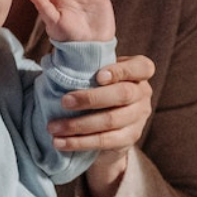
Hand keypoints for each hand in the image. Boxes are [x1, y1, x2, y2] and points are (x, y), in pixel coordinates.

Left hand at [48, 53, 155, 196]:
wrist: (106, 126)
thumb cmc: (96, 89)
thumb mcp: (97, 74)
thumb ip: (89, 65)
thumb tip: (62, 54)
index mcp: (139, 73)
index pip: (141, 67)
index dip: (121, 71)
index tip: (98, 76)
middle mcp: (143, 94)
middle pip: (123, 95)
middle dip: (91, 98)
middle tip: (63, 102)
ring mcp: (139, 117)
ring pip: (111, 120)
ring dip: (78, 125)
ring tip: (53, 127)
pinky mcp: (130, 138)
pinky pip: (105, 141)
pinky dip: (80, 142)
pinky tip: (60, 143)